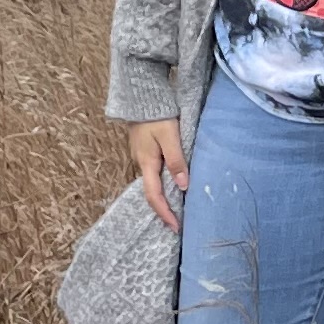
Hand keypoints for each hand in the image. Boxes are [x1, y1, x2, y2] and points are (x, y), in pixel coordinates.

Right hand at [127, 118, 188, 232]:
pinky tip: (173, 185)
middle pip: (151, 192)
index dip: (164, 213)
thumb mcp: (170, 136)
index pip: (154, 196)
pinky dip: (163, 184)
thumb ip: (177, 161)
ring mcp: (141, 156)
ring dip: (164, 197)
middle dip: (164, 209)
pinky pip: (154, 173)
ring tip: (178, 207)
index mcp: (146, 163)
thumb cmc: (157, 115)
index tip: (175, 227)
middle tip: (178, 222)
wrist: (141, 96)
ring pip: (152, 183)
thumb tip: (182, 186)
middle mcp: (141, 163)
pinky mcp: (145, 150)